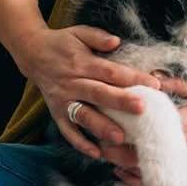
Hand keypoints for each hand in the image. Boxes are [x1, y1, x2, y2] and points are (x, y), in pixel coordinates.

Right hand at [13, 25, 160, 158]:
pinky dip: (80, 143)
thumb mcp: (79, 32)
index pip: (111, 72)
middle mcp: (72, 83)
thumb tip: (116, 41)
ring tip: (119, 138)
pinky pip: (67, 131)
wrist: (32, 53)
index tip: (154, 85)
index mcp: (82, 63)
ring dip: (100, 127)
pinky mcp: (56, 113)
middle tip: (142, 109)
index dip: (132, 78)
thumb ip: (98, 37)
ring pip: (83, 116)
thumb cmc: (63, 43)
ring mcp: (63, 100)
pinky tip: (97, 153)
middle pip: (99, 94)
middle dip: (121, 102)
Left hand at [112, 76, 186, 185]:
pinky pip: (155, 182)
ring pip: (143, 171)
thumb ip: (177, 85)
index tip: (107, 116)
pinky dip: (135, 179)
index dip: (123, 125)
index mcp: (184, 124)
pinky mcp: (185, 176)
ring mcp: (182, 166)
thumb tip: (150, 76)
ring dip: (121, 164)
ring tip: (103, 152)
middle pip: (138, 153)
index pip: (145, 128)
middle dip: (114, 148)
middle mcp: (181, 148)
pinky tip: (121, 170)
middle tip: (98, 136)